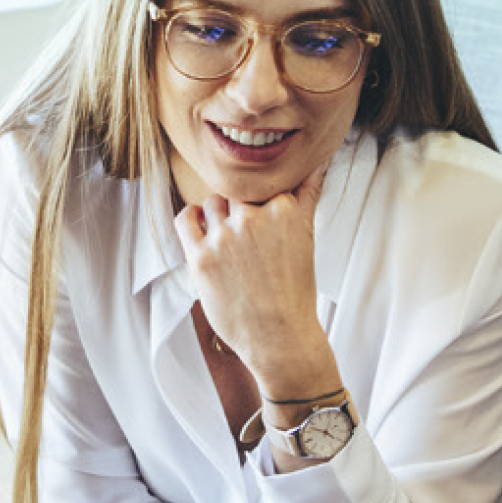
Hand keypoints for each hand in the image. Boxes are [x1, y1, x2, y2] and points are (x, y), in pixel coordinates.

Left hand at [172, 164, 335, 395]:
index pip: (266, 182)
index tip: (265, 215)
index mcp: (284, 209)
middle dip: (242, 207)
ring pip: (213, 202)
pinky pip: (185, 218)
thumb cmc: (295, 292)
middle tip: (248, 235)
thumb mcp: (307, 237)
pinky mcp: (200, 256)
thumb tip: (316, 165)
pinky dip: (191, 218)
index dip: (264, 197)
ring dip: (218, 215)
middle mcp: (253, 218)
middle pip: (238, 191)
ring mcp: (224, 236)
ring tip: (229, 240)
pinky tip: (200, 227)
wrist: (279, 337)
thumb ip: (307, 196)